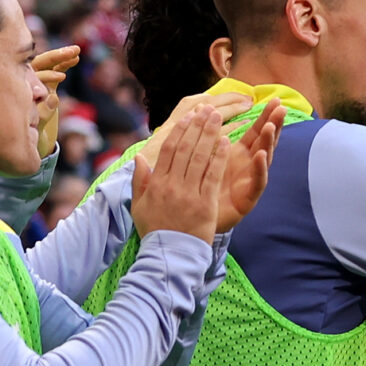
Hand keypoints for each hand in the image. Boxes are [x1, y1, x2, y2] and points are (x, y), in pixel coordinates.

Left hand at [34, 46, 80, 156]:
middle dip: (53, 58)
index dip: (42, 78)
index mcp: (16, 90)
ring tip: (75, 51)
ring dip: (61, 56)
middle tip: (67, 53)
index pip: (28, 77)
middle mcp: (25, 82)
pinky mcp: (48, 84)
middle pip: (38, 64)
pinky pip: (56, 69)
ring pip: (48, 64)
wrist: (34, 139)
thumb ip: (43, 113)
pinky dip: (65, 63)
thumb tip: (53, 97)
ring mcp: (37, 81)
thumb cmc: (30, 135)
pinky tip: (76, 58)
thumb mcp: (35, 128)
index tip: (57, 82)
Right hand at [129, 101, 229, 242]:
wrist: (170, 255)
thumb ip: (140, 180)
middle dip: (197, 126)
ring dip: (210, 135)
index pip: (168, 150)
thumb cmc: (155, 230)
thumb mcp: (140, 205)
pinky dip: (219, 157)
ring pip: (200, 157)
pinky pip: (213, 175)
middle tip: (207, 110)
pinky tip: (226, 141)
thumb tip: (139, 157)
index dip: (179, 131)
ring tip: (217, 118)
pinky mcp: (205, 203)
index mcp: (157, 183)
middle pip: (186, 149)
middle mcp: (172, 185)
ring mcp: (189, 193)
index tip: (188, 117)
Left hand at [215, 102, 283, 230]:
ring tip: (270, 126)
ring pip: (264, 158)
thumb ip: (207, 134)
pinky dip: (259, 168)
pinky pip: (257, 181)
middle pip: (265, 141)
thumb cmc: (203, 188)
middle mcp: (249, 165)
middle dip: (273, 124)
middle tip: (280, 108)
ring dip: (268, 142)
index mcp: (239, 154)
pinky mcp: (249, 198)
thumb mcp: (205, 157)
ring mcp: (251, 181)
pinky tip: (261, 155)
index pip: (255, 131)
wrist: (197, 222)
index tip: (273, 99)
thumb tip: (203, 106)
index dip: (265, 116)